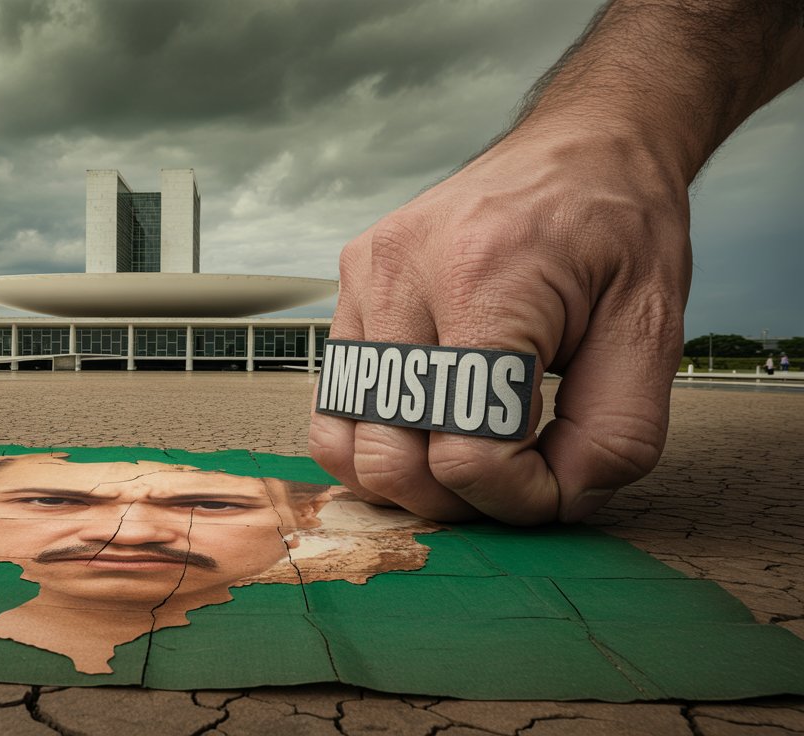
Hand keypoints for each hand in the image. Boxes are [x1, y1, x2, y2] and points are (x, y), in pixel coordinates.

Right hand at [309, 128, 691, 524]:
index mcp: (484, 279)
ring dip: (406, 477)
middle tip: (513, 480)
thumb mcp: (653, 330)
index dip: (519, 499)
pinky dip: (378, 434)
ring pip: (344, 439)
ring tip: (465, 456)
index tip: (559, 485)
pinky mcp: (349, 284)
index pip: (468, 451)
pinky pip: (335, 398)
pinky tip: (431, 425)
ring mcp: (364, 277)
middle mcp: (403, 274)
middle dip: (458, 500)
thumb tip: (556, 501)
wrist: (581, 145)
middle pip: (392, 457)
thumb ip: (616, 435)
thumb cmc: (619, 226)